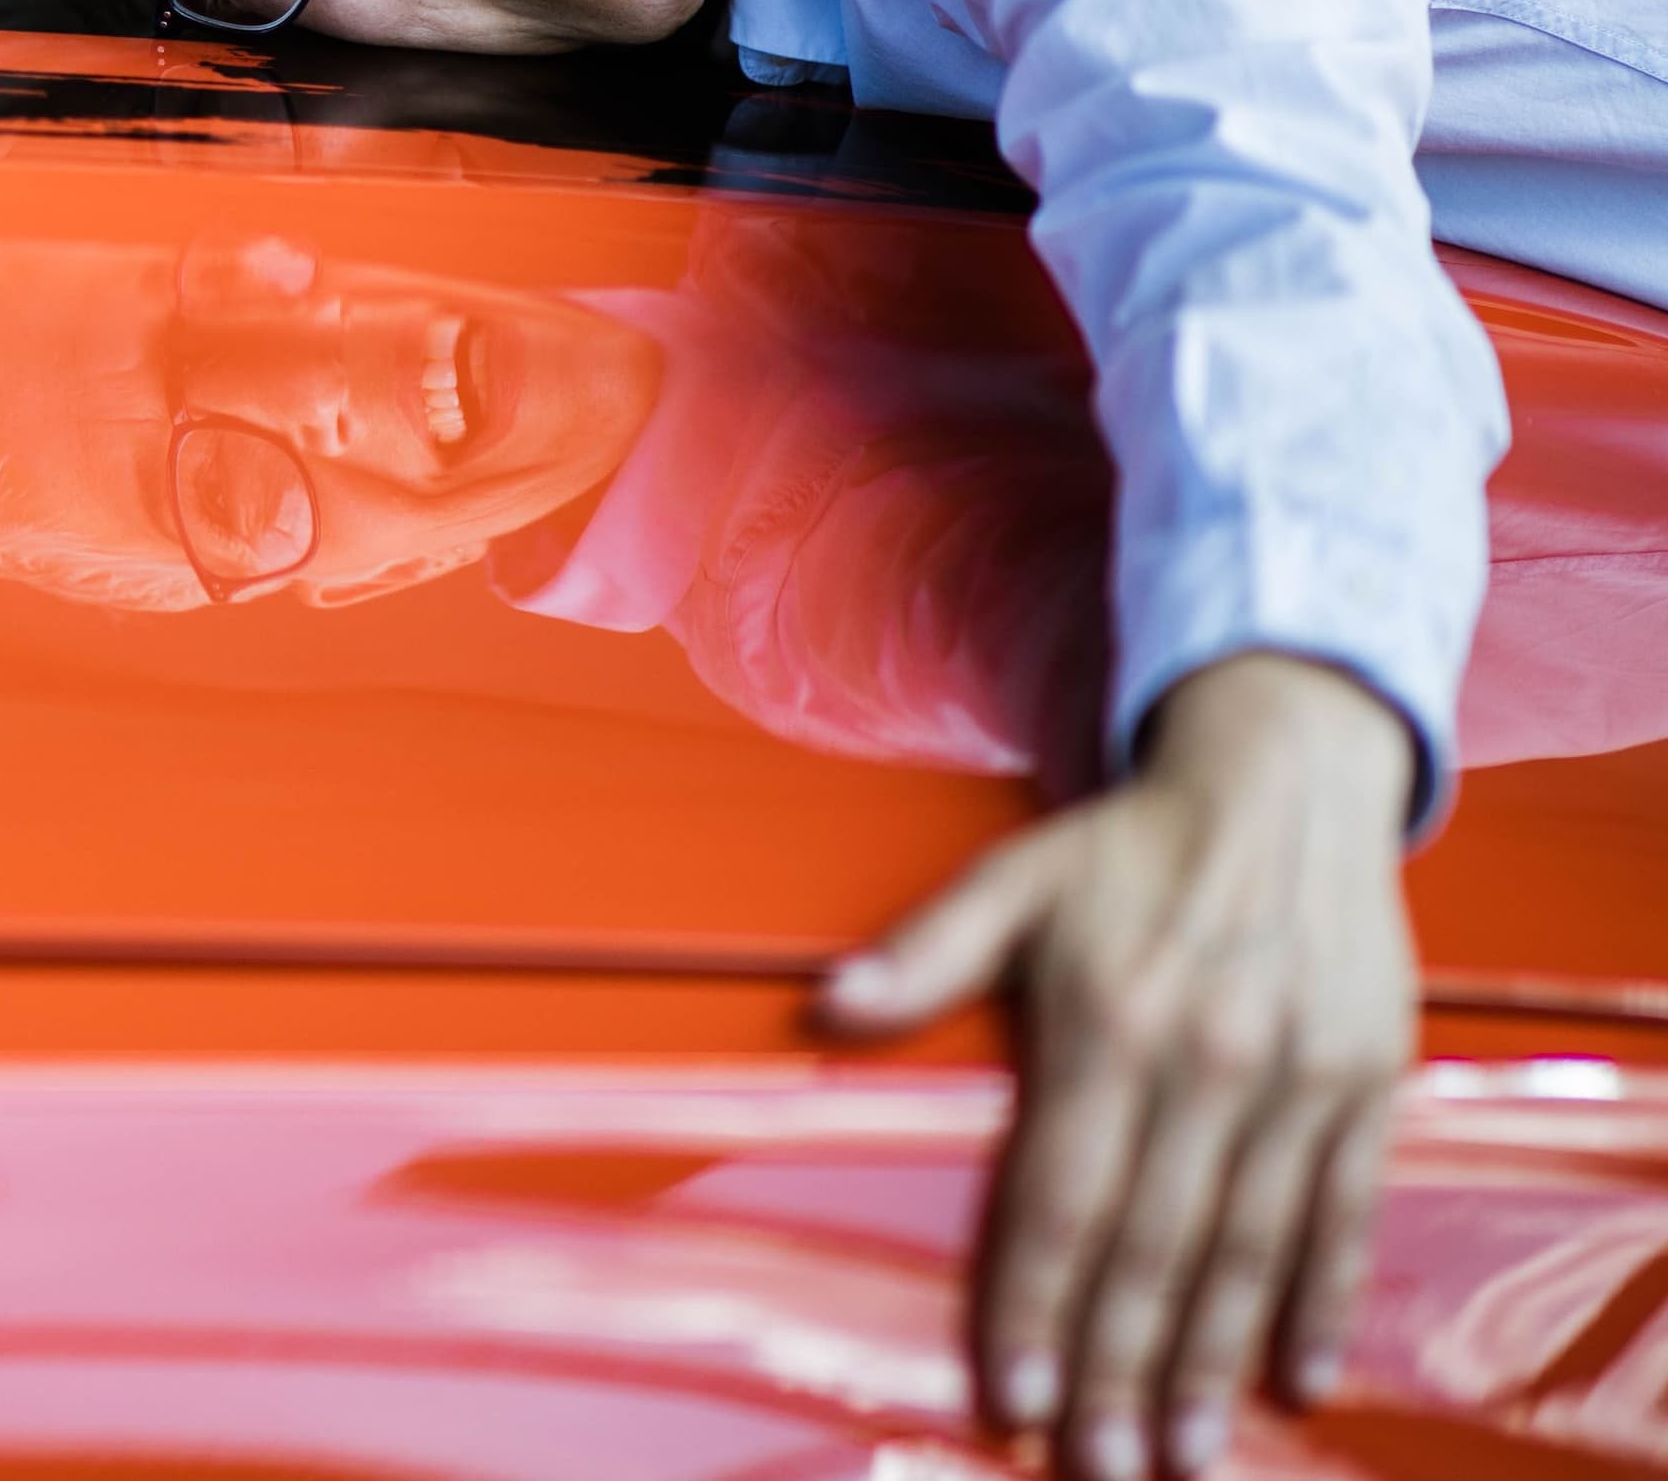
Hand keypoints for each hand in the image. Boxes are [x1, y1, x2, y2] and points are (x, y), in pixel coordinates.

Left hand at [819, 651, 1418, 1479]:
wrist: (1285, 782)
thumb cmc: (1130, 844)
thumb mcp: (1013, 877)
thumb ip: (924, 952)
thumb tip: (826, 1006)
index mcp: (1110, 1019)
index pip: (1062, 1193)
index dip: (1036, 1301)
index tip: (1014, 1395)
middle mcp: (1209, 1060)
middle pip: (1154, 1243)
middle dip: (1120, 1364)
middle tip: (1097, 1460)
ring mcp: (1299, 1078)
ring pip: (1249, 1246)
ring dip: (1212, 1358)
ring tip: (1181, 1449)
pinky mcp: (1367, 1083)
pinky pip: (1344, 1213)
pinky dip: (1322, 1300)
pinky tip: (1295, 1377)